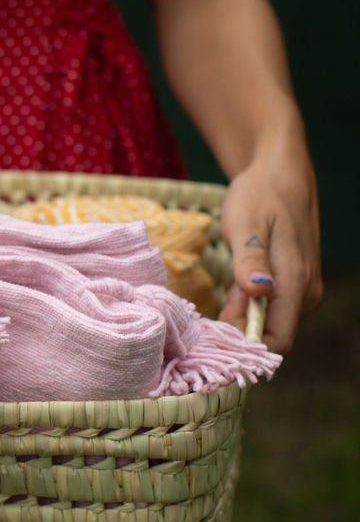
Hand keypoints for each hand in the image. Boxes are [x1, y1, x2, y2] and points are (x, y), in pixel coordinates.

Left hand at [218, 146, 321, 353]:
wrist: (280, 176)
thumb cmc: (259, 197)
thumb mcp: (245, 224)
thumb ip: (250, 261)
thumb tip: (257, 293)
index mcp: (296, 284)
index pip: (276, 343)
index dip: (244, 345)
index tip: (216, 330)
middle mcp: (306, 295)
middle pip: (271, 338)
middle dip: (240, 331)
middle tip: (218, 304)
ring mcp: (303, 291)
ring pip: (271, 325)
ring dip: (244, 319)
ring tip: (226, 294)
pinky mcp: (296, 286)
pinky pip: (273, 311)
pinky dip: (251, 309)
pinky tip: (237, 290)